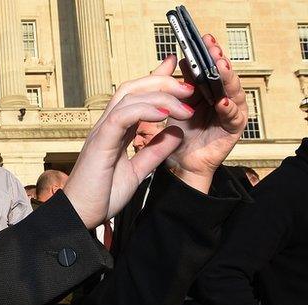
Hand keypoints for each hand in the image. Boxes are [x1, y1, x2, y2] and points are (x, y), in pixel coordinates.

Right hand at [64, 55, 194, 228]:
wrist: (79, 216)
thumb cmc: (101, 196)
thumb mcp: (137, 172)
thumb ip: (154, 152)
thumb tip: (176, 134)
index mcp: (114, 132)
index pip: (135, 97)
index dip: (156, 81)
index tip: (177, 72)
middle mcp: (106, 127)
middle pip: (132, 88)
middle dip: (162, 81)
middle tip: (189, 87)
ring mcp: (102, 132)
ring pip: (128, 96)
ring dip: (160, 95)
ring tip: (184, 104)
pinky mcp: (100, 143)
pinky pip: (122, 116)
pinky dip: (145, 110)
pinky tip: (165, 115)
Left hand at [165, 35, 247, 191]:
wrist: (178, 163)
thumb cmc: (178, 135)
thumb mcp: (173, 104)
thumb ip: (173, 83)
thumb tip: (173, 57)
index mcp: (208, 91)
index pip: (211, 68)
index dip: (208, 54)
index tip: (203, 39)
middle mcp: (222, 98)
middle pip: (224, 76)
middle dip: (219, 61)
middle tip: (213, 48)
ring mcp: (230, 113)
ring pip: (232, 92)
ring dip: (227, 79)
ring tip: (220, 67)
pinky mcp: (234, 129)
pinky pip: (233, 117)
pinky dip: (229, 109)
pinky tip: (222, 102)